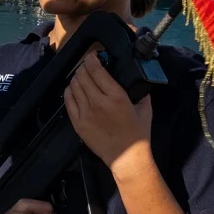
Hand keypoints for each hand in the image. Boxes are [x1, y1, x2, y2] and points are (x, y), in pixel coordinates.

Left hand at [65, 55, 152, 173]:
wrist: (127, 158)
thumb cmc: (138, 133)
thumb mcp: (145, 109)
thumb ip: (140, 92)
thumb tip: (135, 80)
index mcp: (116, 96)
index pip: (96, 69)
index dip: (92, 58)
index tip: (93, 55)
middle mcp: (98, 101)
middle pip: (83, 75)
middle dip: (84, 67)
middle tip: (88, 66)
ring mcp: (85, 112)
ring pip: (74, 86)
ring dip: (77, 77)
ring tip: (81, 76)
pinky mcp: (78, 123)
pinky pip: (68, 100)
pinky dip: (69, 91)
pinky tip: (73, 89)